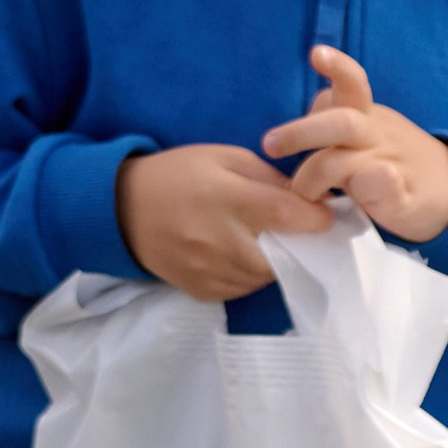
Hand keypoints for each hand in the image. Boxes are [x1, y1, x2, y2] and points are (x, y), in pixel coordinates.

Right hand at [116, 143, 329, 300]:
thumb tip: (310, 198)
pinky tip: (235, 254)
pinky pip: (243, 289)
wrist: (122, 209)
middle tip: (291, 230)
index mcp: (226, 198)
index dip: (315, 216)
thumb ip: (268, 176)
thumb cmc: (177, 174)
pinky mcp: (202, 291)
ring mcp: (209, 271)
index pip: (286, 213)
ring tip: (258, 240)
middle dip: (296, 244)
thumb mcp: (222, 157)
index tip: (325, 215)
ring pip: (266, 277)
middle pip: (284, 256)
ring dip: (273, 262)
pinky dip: (249, 274)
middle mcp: (219, 239)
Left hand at [263, 47, 447, 243]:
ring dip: (315, 175)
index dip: (337, 67)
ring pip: (347, 160)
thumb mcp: (361, 134)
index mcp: (366, 116)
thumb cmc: (388, 160)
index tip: (317, 53)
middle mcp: (377, 135)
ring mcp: (391, 165)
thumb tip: (280, 133)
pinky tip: (361, 188)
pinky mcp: (402, 198)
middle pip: (341, 121)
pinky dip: (375, 183)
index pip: (352, 84)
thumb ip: (327, 125)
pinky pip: (386, 185)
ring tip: (303, 194)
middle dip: (301, 132)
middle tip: (269, 145)